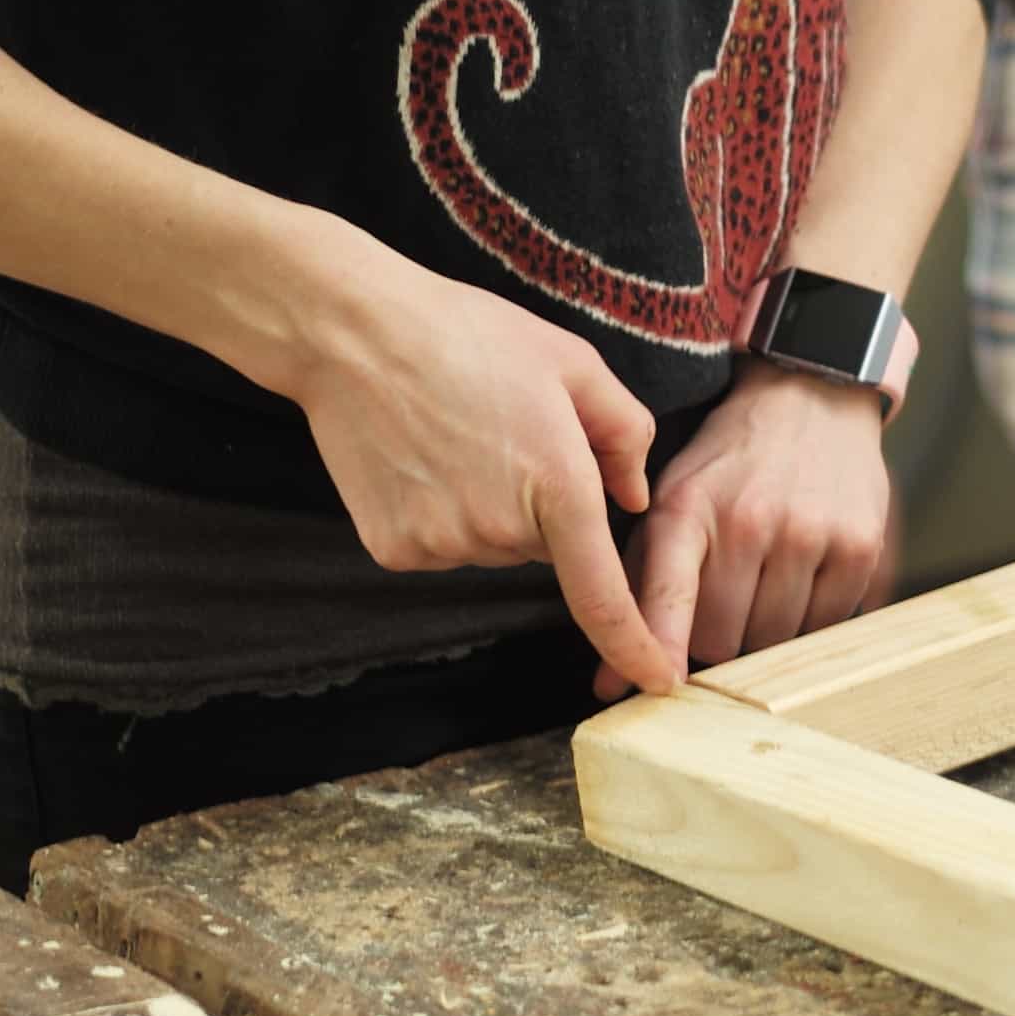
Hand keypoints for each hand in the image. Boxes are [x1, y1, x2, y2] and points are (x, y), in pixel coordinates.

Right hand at [274, 236, 683, 696]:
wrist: (353, 335)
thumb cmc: (466, 335)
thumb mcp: (570, 361)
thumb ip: (623, 431)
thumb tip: (633, 498)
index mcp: (558, 485)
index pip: (604, 596)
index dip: (635, 645)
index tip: (661, 680)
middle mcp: (500, 529)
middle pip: (545, 547)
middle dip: (541, 504)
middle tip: (503, 433)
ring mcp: (441, 545)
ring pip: (492, 546)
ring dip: (488, 507)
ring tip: (455, 436)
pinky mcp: (394, 550)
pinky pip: (441, 547)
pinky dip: (440, 514)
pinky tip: (419, 460)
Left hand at [623, 362, 899, 686]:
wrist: (810, 400)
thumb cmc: (729, 467)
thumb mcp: (672, 504)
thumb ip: (638, 590)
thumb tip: (611, 686)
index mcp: (688, 507)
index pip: (669, 593)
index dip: (661, 647)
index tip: (657, 687)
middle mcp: (749, 519)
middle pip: (723, 639)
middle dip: (715, 638)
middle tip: (721, 606)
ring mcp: (809, 533)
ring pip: (774, 640)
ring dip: (763, 631)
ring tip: (763, 583)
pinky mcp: (859, 547)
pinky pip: (825, 625)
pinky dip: (809, 618)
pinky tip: (801, 577)